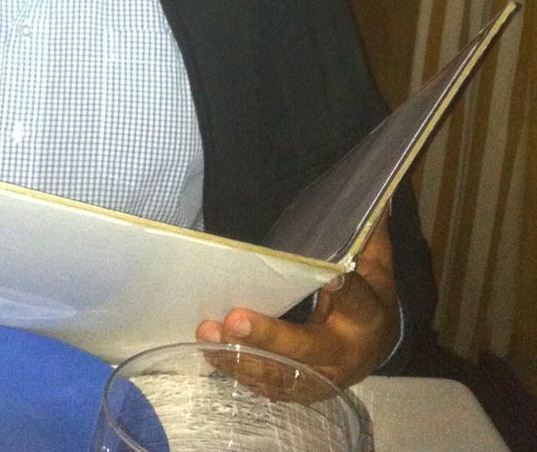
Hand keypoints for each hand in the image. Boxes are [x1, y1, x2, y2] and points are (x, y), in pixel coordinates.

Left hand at [197, 214, 399, 386]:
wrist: (376, 349)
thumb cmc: (369, 298)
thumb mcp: (378, 267)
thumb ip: (369, 234)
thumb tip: (376, 197)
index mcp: (367, 318)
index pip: (358, 301)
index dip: (346, 289)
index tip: (333, 274)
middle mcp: (344, 355)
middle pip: (308, 349)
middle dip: (271, 337)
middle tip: (235, 319)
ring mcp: (320, 379)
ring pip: (281, 375)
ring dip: (242, 357)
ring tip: (210, 332)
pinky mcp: (298, 390)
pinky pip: (266, 386)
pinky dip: (237, 370)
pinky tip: (211, 350)